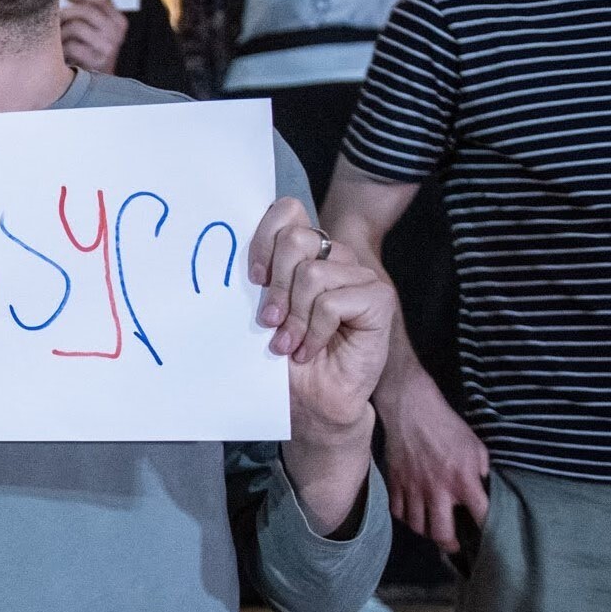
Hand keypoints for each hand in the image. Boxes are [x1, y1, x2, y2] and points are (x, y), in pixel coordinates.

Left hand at [59, 0, 128, 74]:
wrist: (97, 84)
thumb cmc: (90, 53)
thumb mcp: (97, 31)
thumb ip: (89, 15)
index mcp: (119, 22)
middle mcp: (117, 34)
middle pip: (85, 11)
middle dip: (65, 13)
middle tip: (56, 20)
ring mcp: (108, 48)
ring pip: (76, 26)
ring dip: (61, 32)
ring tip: (58, 40)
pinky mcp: (96, 62)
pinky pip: (71, 46)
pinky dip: (62, 48)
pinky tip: (61, 54)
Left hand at [249, 198, 395, 437]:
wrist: (313, 400)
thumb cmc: (285, 356)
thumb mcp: (262, 309)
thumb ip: (258, 276)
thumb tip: (232, 250)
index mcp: (307, 252)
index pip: (287, 211)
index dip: (264, 238)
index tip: (253, 279)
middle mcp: (335, 257)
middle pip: (297, 238)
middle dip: (276, 285)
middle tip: (269, 321)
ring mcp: (360, 275)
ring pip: (313, 273)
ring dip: (294, 317)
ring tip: (288, 343)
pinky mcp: (379, 298)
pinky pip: (332, 302)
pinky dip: (313, 332)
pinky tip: (309, 350)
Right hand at [379, 371, 488, 552]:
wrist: (411, 409)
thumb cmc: (447, 426)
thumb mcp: (476, 447)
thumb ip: (481, 472)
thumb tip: (483, 489)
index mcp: (463, 480)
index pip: (481, 516)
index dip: (489, 531)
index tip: (490, 536)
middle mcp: (437, 490)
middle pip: (442, 533)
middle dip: (451, 545)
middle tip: (455, 546)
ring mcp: (413, 488)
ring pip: (417, 526)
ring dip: (427, 532)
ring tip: (433, 529)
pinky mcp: (395, 482)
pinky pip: (398, 512)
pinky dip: (406, 517)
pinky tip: (414, 513)